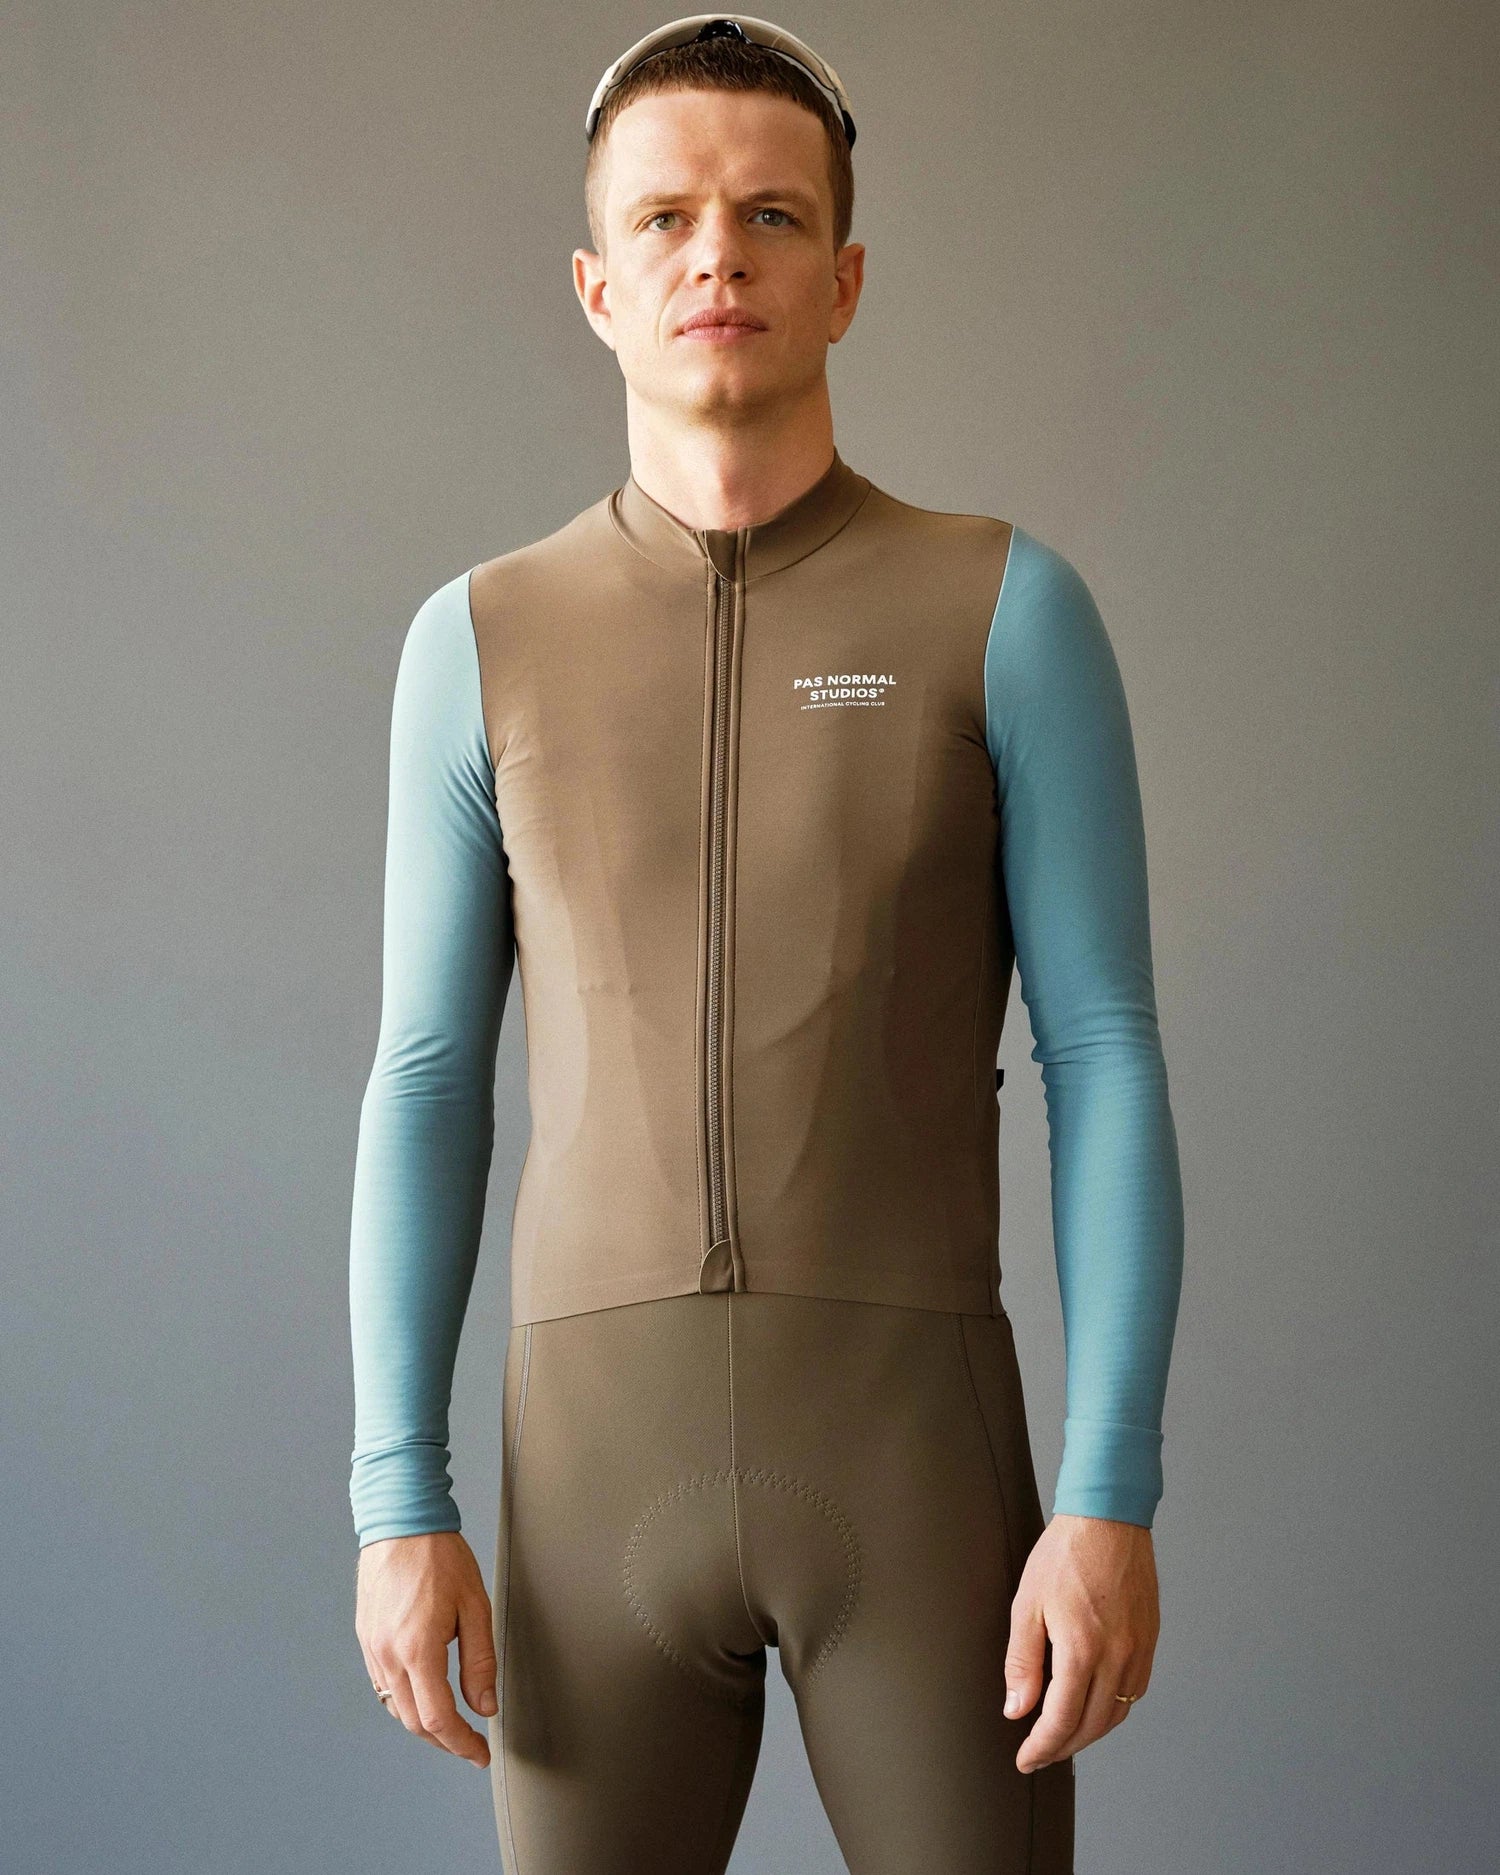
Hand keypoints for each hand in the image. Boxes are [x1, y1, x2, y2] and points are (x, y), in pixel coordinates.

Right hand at [354, 1531, 497, 1768]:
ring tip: (451, 1725)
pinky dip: (405, 1702)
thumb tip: (484, 1705)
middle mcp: (389, 1655)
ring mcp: (372, 1648)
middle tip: (471, 1745)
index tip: (479, 1753)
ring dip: (423, 1724)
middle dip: (445, 1741)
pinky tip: (423, 1695)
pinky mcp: (366, 1638)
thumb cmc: (439, 1555)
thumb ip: (480, 1661)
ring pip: (395, 1708)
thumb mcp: (475, 1605)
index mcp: (418, 1649)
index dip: (461, 1744)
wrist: (400, 1521)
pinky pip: (383, 1686)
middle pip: (414, 1722)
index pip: (439, 1719)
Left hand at [1004, 1512, 1159, 1772]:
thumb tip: (1017, 1708)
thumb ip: (1022, 1661)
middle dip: (1063, 1747)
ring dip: (1089, 1732)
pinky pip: (1134, 1690)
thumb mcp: (1027, 1604)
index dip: (1042, 1746)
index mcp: (1083, 1651)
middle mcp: (1117, 1658)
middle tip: (1040, 1753)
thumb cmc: (1065, 1554)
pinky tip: (1094, 1703)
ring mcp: (1139, 1650)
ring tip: (1063, 1735)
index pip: (1062, 1720)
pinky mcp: (1150, 1639)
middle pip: (1092, 1726)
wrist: (1107, 1518)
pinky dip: (1112, 1708)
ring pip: (1117, 1713)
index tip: (1025, 1758)